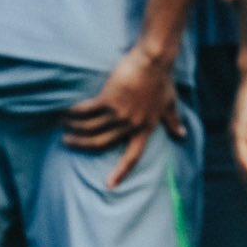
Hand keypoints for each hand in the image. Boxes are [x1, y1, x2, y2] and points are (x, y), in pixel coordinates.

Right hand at [62, 42, 183, 187]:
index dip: (122, 172)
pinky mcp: (110, 99)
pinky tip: (67, 112)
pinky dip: (75, 112)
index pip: (134, 157)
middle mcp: (132, 125)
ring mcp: (120, 113)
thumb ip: (173, 121)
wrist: (154, 60)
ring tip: (64, 125)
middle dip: (82, 145)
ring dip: (74, 128)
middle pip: (101, 143)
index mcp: (146, 129)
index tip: (110, 185)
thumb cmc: (162, 81)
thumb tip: (182, 136)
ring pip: (91, 128)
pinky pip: (87, 111)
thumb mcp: (169, 103)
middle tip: (68, 142)